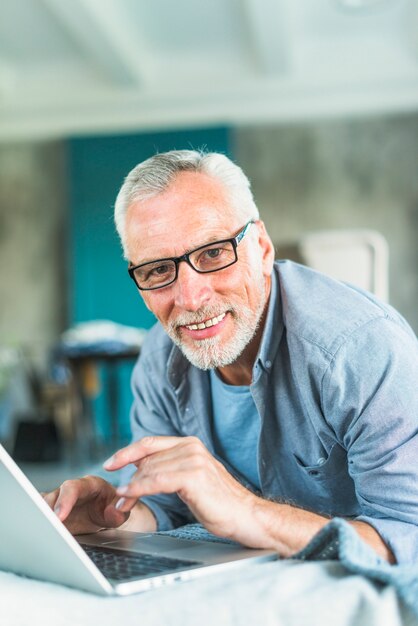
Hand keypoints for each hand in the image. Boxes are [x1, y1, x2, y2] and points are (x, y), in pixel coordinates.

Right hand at [42, 475, 130, 534]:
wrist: (109, 513)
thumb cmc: (114, 508)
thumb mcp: (123, 511)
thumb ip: (119, 512)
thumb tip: (111, 513)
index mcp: (90, 484)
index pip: (73, 487)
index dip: (65, 500)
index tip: (59, 516)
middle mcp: (73, 490)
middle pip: (54, 495)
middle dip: (47, 510)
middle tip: (46, 526)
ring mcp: (61, 500)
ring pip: (44, 504)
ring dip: (41, 517)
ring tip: (42, 531)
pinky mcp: (54, 510)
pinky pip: (41, 512)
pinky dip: (38, 520)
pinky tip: (39, 530)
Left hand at [104, 436, 264, 546]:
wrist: (246, 515)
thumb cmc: (219, 502)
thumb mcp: (191, 479)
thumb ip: (170, 469)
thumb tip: (141, 470)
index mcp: (190, 444)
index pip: (150, 443)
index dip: (127, 452)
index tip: (111, 463)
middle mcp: (191, 447)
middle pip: (146, 459)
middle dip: (128, 478)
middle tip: (118, 497)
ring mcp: (192, 459)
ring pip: (148, 470)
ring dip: (130, 488)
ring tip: (121, 503)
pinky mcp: (192, 476)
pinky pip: (155, 481)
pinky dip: (138, 489)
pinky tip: (128, 496)